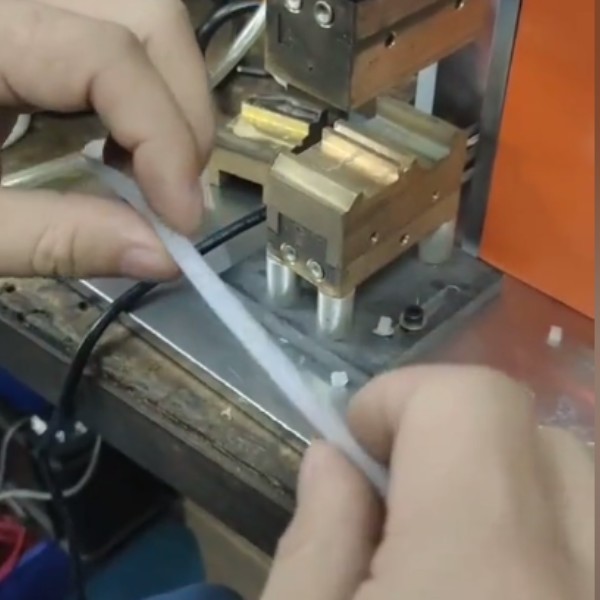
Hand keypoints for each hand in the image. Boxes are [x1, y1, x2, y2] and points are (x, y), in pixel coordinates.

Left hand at [0, 0, 212, 278]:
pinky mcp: (22, 27)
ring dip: (166, 98)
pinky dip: (136, 96)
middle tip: (176, 192)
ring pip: (135, 16)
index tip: (184, 224)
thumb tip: (164, 257)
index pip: (108, 56)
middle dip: (182, 109)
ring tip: (150, 172)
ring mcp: (18, 8)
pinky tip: (120, 148)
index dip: (165, 140)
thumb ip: (57, 239)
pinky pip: (107, 38)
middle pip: (141, 10)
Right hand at [262, 366, 592, 599]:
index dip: (403, 399)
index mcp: (479, 570)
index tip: (357, 446)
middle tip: (395, 498)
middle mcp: (579, 582)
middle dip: (456, 440)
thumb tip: (334, 461)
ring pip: (579, 488)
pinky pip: (594, 544)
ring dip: (507, 487)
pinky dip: (546, 537)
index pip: (472, 402)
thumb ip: (314, 540)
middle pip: (536, 437)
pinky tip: (498, 584)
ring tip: (447, 548)